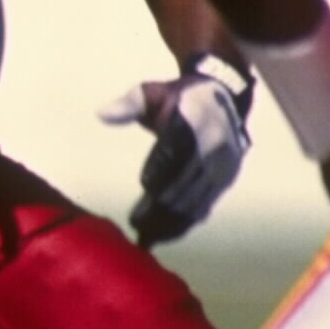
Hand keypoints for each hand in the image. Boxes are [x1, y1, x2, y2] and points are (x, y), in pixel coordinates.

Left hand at [99, 52, 253, 246]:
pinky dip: (186, 220)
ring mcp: (224, 162)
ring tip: (147, 236)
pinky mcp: (227, 177)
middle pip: (186, 179)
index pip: (176, 148)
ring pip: (197, 196)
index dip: (162, 168)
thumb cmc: (177, 97)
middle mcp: (215, 143)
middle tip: (137, 224)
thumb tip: (102, 114)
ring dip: (173, 218)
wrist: (221, 97)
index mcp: (195, 119)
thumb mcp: (152, 92)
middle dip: (163, 204)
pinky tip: (166, 234)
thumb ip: (128, 103)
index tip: (144, 186)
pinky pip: (206, 202)